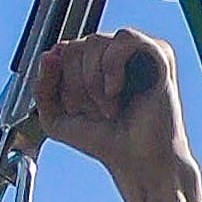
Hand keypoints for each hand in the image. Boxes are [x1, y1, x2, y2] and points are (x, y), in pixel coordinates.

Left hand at [34, 28, 201, 201]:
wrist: (137, 161)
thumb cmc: (104, 141)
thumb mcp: (57, 119)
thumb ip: (42, 89)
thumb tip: (48, 55)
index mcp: (94, 63)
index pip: (62, 51)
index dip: (61, 82)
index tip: (77, 110)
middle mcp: (114, 52)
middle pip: (74, 47)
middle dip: (76, 87)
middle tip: (96, 113)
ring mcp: (137, 50)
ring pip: (94, 42)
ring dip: (93, 84)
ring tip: (110, 108)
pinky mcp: (158, 53)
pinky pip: (123, 40)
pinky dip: (112, 68)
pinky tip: (118, 91)